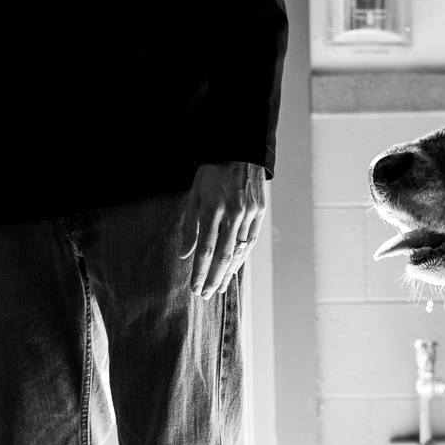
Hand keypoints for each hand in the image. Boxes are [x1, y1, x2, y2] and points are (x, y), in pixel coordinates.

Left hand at [178, 161, 265, 297]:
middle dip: (213, 278)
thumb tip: (186, 254)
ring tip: (219, 287)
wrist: (240, 149)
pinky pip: (250, 241)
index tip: (194, 287)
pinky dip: (242, 258)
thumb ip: (189, 225)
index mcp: (212, 209)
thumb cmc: (212, 172)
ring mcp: (248, 214)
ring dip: (228, 272)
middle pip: (222, 256)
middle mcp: (232, 214)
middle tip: (206, 294)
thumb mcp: (194, 193)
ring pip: (239, 252)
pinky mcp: (259, 213)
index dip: (199, 271)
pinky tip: (234, 270)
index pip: (205, 249)